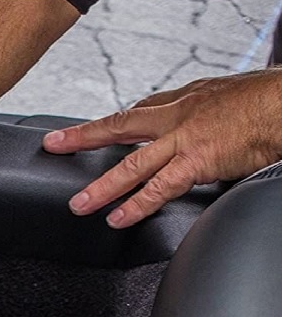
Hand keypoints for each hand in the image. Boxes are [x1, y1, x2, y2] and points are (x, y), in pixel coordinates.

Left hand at [42, 68, 281, 228]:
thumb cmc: (264, 102)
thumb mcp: (221, 99)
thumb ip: (197, 116)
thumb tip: (186, 133)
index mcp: (183, 100)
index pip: (137, 111)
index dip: (110, 125)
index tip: (85, 134)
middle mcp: (178, 116)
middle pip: (120, 126)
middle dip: (84, 137)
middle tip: (55, 146)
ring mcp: (185, 140)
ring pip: (133, 164)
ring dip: (102, 186)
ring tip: (79, 205)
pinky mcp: (197, 161)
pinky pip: (160, 188)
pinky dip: (137, 205)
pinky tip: (118, 218)